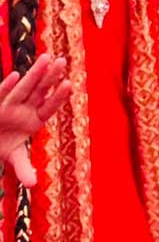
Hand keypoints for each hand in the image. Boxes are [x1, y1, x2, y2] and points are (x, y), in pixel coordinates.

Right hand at [0, 55, 70, 185]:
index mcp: (34, 120)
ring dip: (34, 73)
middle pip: (40, 91)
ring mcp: (10, 104)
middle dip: (51, 77)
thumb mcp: (14, 158)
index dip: (58, 97)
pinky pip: (2, 94)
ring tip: (47, 57)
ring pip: (25, 87)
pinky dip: (7, 86)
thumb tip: (33, 184)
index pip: (49, 107)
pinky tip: (15, 75)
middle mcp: (25, 108)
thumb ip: (24, 169)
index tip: (69, 84)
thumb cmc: (3, 144)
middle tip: (64, 60)